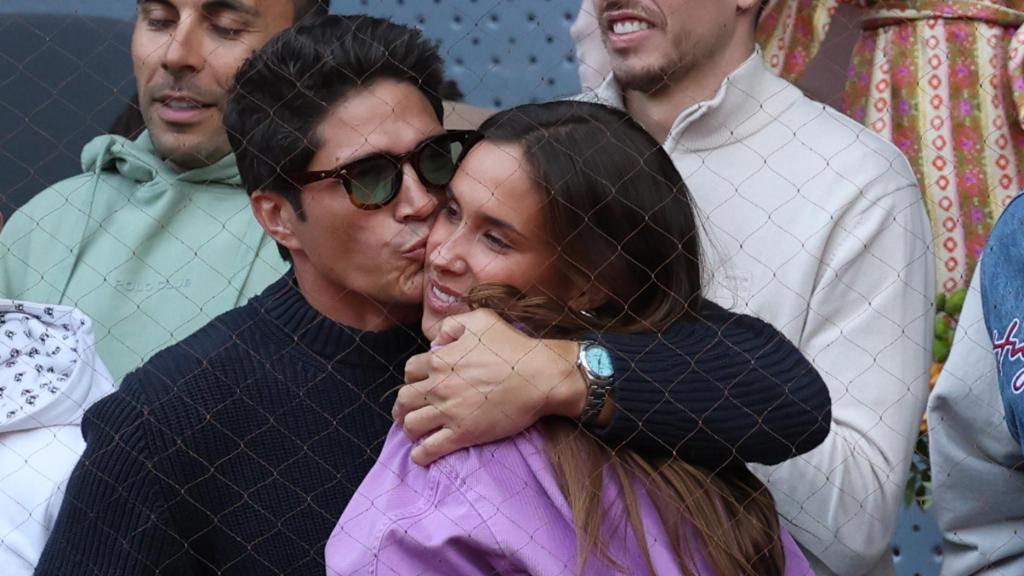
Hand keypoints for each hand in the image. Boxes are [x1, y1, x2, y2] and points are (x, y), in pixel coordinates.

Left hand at [394, 308, 584, 464]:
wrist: (539, 376)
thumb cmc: (513, 346)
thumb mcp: (481, 320)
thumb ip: (452, 325)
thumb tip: (436, 340)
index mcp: (440, 360)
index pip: (410, 370)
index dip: (413, 377)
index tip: (420, 383)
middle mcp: (439, 386)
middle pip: (404, 399)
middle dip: (403, 405)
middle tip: (408, 410)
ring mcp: (449, 412)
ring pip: (412, 425)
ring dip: (409, 428)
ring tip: (415, 431)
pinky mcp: (463, 434)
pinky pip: (430, 449)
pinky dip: (420, 454)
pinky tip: (420, 455)